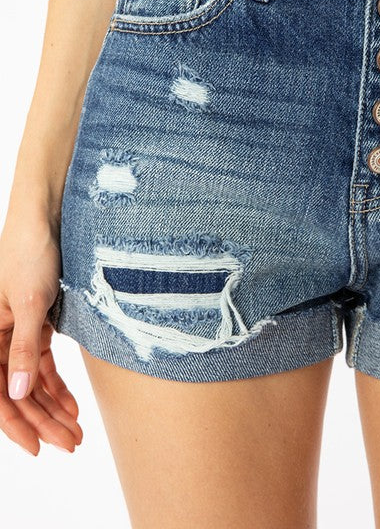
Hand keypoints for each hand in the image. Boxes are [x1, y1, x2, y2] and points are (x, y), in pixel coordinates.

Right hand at [0, 216, 82, 455]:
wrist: (48, 219)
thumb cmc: (30, 253)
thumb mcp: (30, 303)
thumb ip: (23, 348)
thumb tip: (17, 393)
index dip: (16, 425)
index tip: (40, 447)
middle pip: (17, 393)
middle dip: (43, 421)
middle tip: (72, 443)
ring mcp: (17, 332)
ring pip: (31, 382)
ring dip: (52, 407)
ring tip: (76, 430)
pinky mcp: (37, 324)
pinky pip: (42, 364)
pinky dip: (57, 384)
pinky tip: (73, 403)